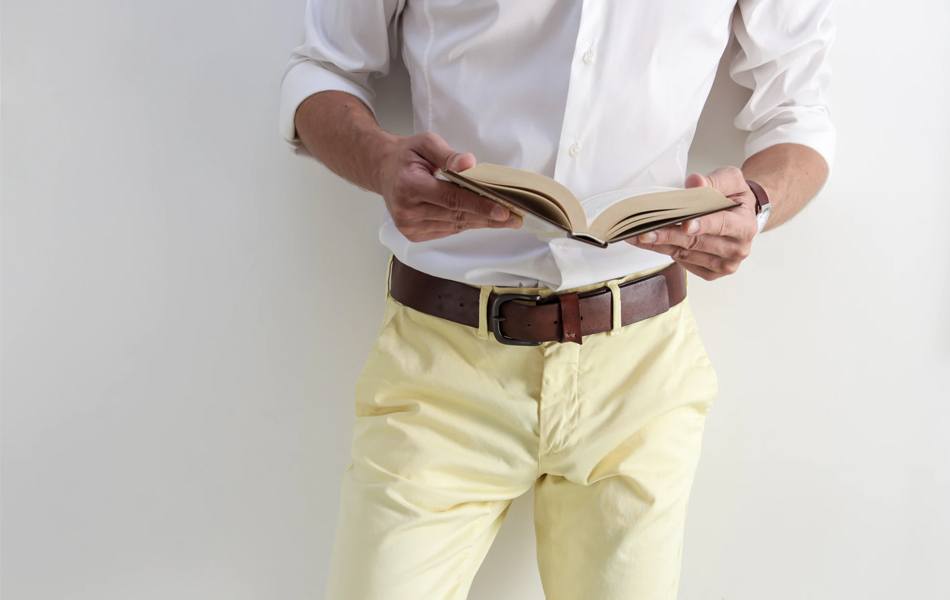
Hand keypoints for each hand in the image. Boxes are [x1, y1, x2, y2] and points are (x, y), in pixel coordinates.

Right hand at [376, 132, 521, 241]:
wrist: (383, 171)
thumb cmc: (407, 155)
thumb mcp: (425, 143)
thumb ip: (447, 154)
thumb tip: (470, 164)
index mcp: (409, 186)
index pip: (451, 198)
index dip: (479, 205)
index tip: (503, 210)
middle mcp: (407, 210)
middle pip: (456, 215)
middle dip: (488, 216)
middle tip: (516, 217)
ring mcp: (410, 226)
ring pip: (455, 226)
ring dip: (481, 222)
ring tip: (506, 220)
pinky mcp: (414, 234)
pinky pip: (448, 229)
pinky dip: (466, 223)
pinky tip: (483, 219)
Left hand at [629, 166, 756, 280]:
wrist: (741, 217)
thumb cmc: (734, 198)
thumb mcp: (731, 180)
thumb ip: (714, 181)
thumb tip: (695, 183)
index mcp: (745, 226)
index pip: (722, 225)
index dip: (702, 225)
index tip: (685, 224)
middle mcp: (737, 249)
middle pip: (697, 243)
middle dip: (669, 236)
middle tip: (644, 231)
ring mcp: (724, 265)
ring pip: (685, 255)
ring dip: (660, 245)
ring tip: (637, 235)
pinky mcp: (711, 273)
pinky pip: (683, 263)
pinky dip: (665, 251)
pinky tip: (651, 242)